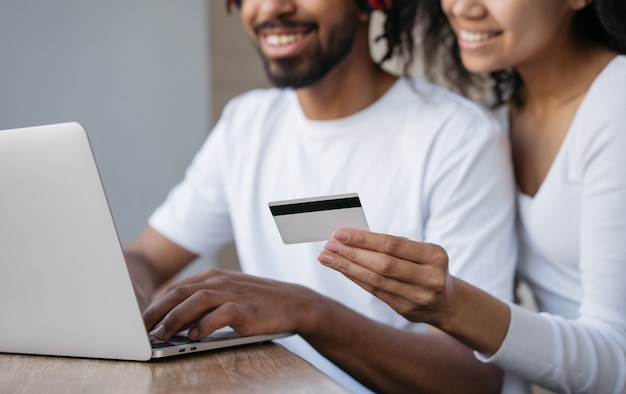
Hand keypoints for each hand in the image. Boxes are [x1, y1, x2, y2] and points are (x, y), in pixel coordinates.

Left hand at [143, 269, 315, 340]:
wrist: (293, 302)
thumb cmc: (257, 302)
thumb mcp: (228, 295)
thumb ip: (203, 303)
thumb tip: (174, 320)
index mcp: (213, 277)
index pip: (176, 288)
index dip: (155, 305)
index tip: (140, 321)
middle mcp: (220, 281)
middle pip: (180, 292)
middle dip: (156, 311)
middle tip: (141, 329)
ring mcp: (234, 293)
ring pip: (196, 300)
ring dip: (175, 318)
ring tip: (161, 334)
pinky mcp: (246, 309)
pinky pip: (221, 314)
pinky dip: (205, 324)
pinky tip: (194, 335)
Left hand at [318, 228, 452, 325]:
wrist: (445, 301)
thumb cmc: (425, 267)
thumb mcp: (420, 252)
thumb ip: (392, 245)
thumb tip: (352, 237)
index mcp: (435, 256)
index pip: (393, 245)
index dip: (364, 239)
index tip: (341, 233)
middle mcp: (430, 278)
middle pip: (383, 264)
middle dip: (352, 253)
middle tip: (329, 245)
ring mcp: (419, 297)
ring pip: (376, 280)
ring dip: (347, 267)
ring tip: (327, 257)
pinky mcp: (406, 310)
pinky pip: (375, 292)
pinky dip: (356, 279)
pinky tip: (342, 269)